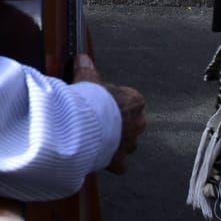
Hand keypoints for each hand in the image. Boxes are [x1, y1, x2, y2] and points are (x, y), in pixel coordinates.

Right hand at [73, 54, 145, 172]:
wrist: (83, 125)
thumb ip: (87, 69)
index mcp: (134, 101)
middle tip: (98, 119)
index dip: (113, 101)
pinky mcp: (120, 160)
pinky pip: (120, 163)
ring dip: (115, 141)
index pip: (130, 100)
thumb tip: (83, 57)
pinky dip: (111, 161)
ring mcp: (130, 143)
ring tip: (95, 137)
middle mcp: (138, 123)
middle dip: (118, 122)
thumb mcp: (87, 79)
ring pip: (127, 142)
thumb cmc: (88, 100)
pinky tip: (98, 156)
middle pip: (131, 122)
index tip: (101, 101)